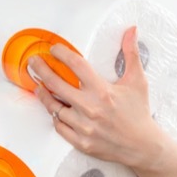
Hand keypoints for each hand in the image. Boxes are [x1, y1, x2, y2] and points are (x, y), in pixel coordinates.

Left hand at [28, 26, 163, 167]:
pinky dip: (55, 116)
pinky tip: (53, 108)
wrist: (142, 146)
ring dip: (44, 94)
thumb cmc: (138, 112)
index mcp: (102, 91)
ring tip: (39, 85)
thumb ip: (131, 54)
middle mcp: (90, 108)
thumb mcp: (137, 81)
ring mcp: (83, 126)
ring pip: (53, 107)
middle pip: (55, 84)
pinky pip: (59, 126)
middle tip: (34, 62)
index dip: (61, 53)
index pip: (75, 65)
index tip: (54, 49)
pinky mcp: (80, 141)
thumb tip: (131, 31)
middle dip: (40, 69)